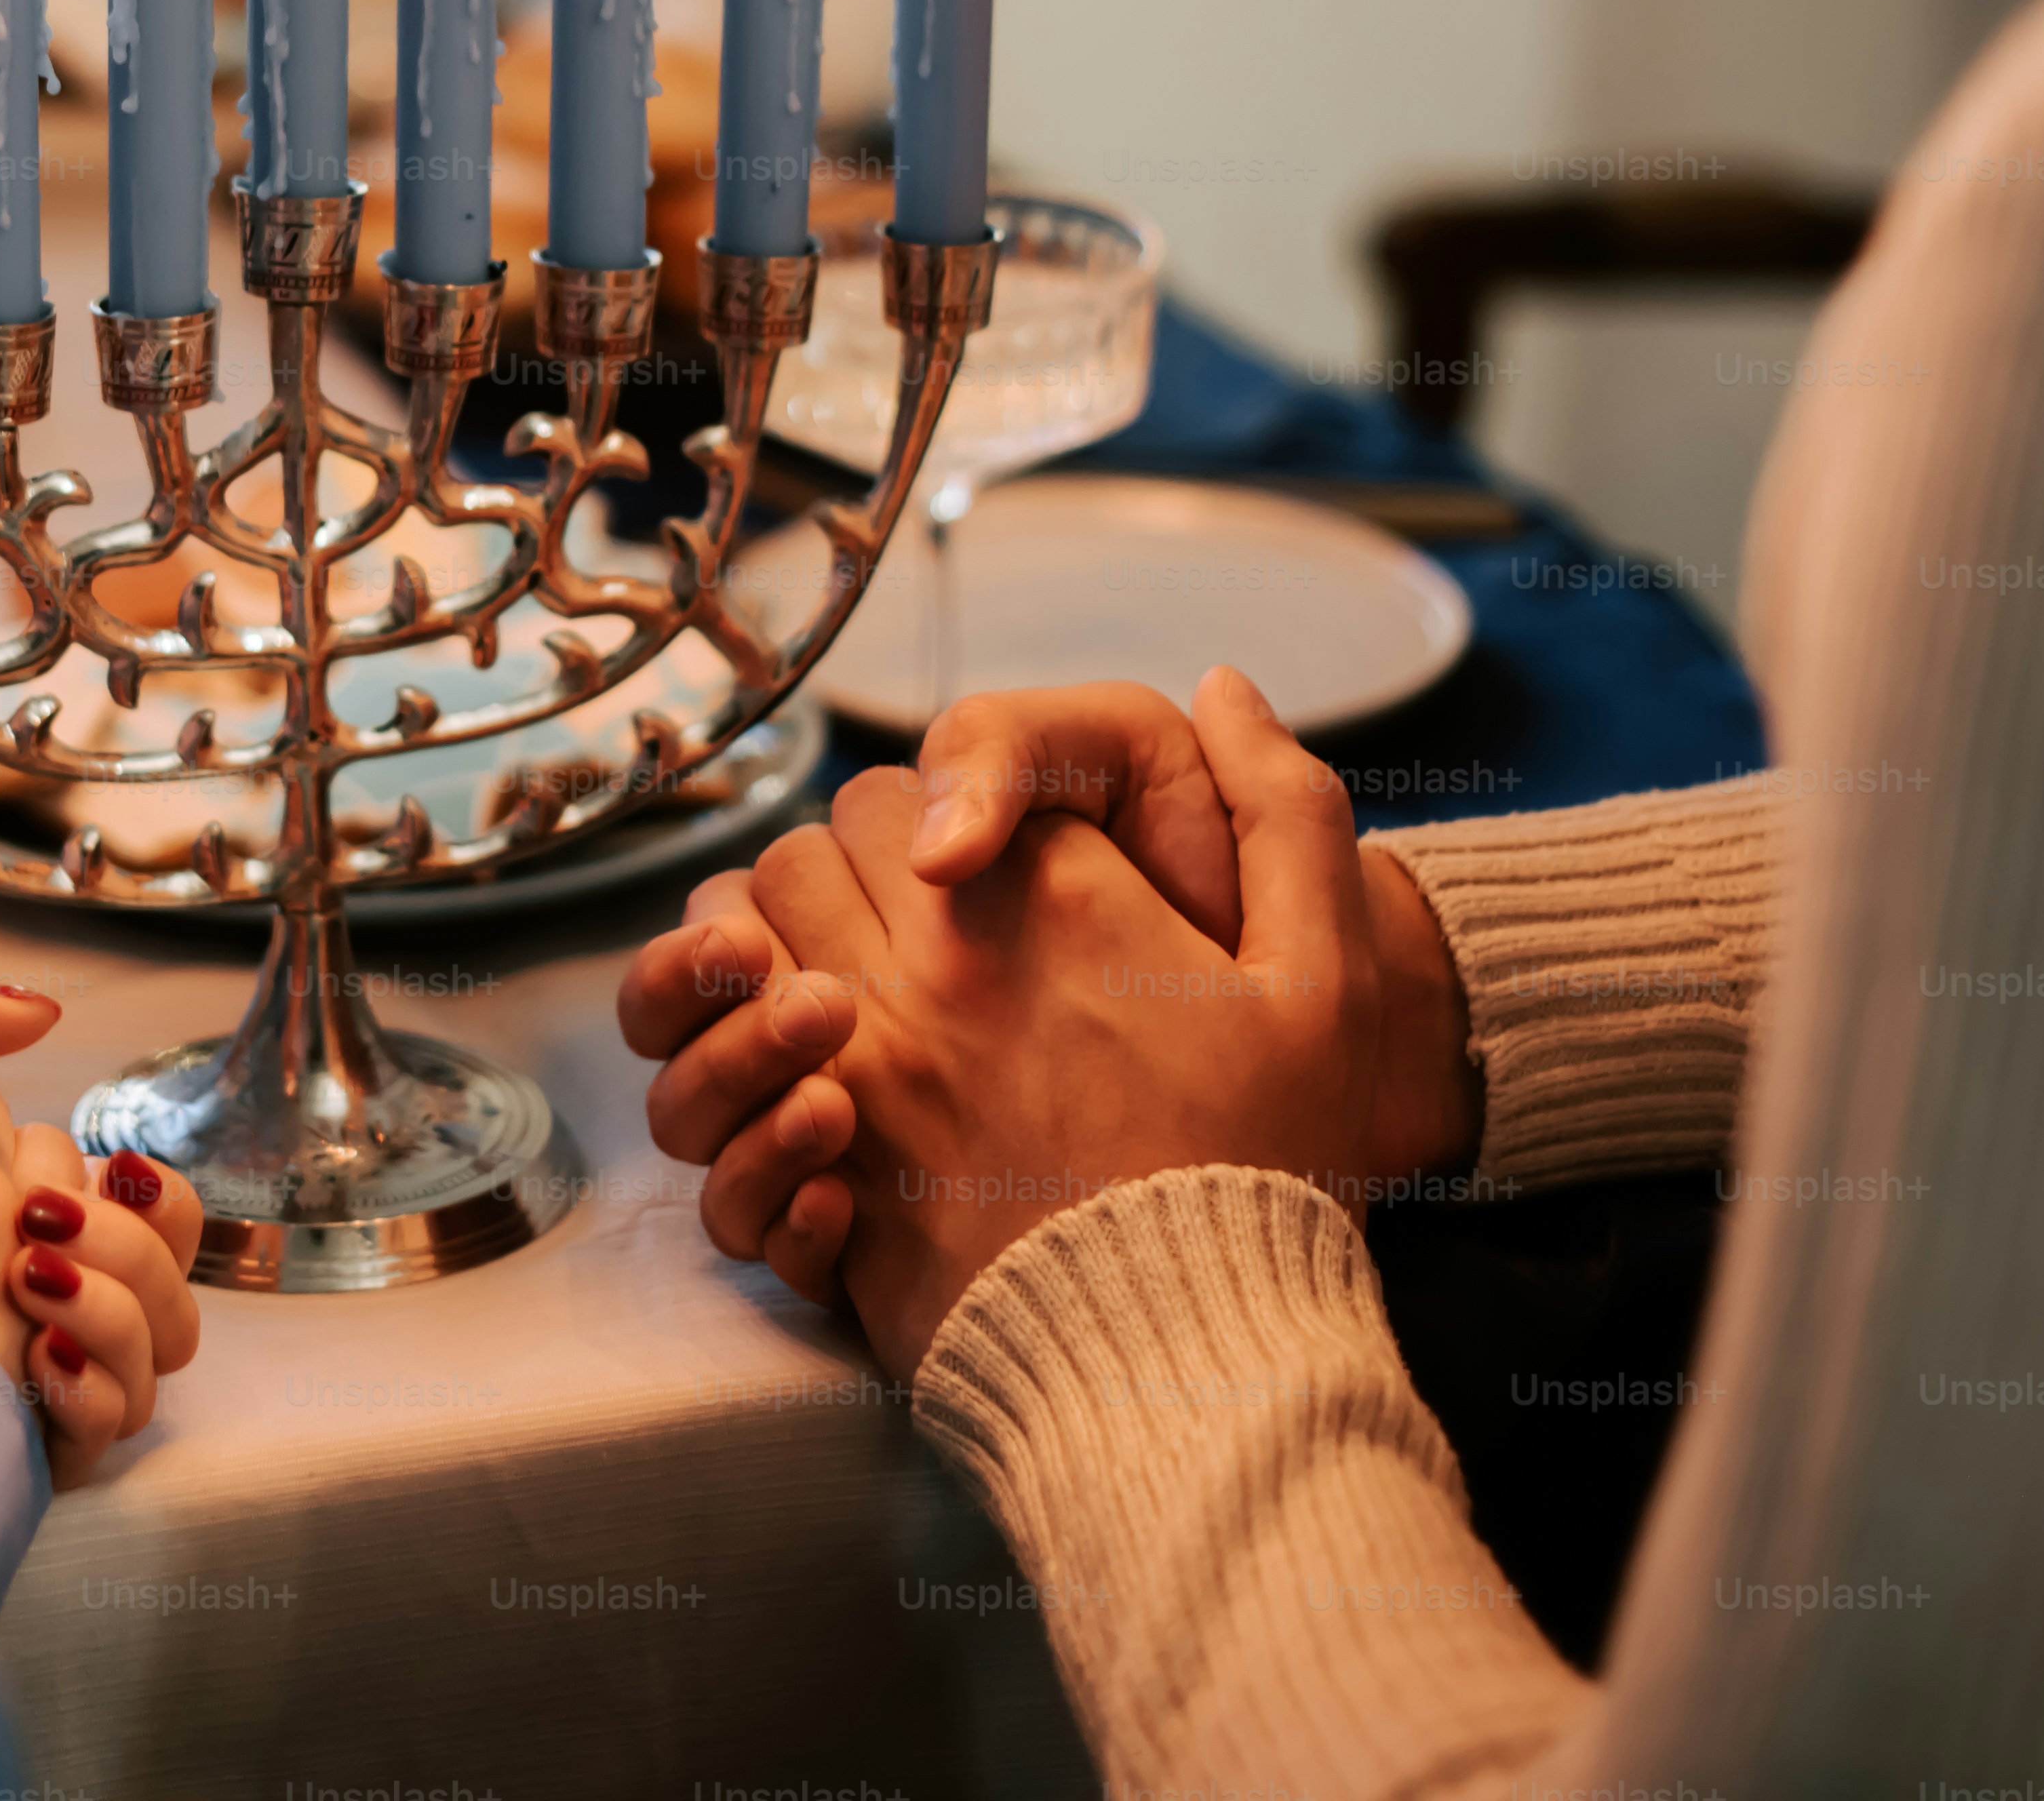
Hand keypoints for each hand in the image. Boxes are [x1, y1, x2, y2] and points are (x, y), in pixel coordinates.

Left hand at [628, 671, 1479, 1374]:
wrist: (1191, 1357)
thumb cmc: (1263, 1168)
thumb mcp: (1327, 982)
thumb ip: (1285, 810)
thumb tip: (1226, 685)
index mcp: (1051, 897)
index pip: (927, 784)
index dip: (940, 817)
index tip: (976, 871)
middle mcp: (940, 957)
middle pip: (823, 840)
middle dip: (850, 865)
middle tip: (902, 924)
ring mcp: (866, 1052)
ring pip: (748, 921)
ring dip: (774, 934)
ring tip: (833, 982)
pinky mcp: (819, 1148)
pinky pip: (716, 1048)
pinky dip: (727, 1040)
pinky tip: (792, 1068)